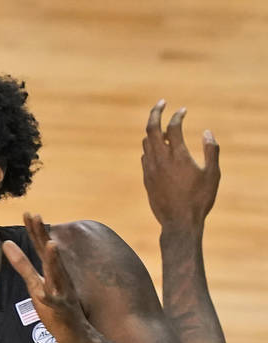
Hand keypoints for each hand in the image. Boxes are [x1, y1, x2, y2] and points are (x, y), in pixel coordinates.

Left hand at [3, 213, 94, 342]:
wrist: (76, 334)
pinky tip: (43, 293)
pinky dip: (50, 297)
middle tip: (35, 215)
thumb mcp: (35, 283)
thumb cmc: (54, 307)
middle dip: (42, 235)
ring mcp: (61, 292)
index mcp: (51, 271)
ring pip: (57, 274)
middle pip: (49, 254)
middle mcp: (58, 277)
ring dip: (53, 260)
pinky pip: (54, 304)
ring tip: (50, 244)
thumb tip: (6, 244)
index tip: (29, 213)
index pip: (42, 247)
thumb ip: (22, 264)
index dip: (36, 230)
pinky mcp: (60, 310)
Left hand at [141, 99, 219, 234]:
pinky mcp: (146, 179)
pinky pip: (145, 157)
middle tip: (161, 103)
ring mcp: (150, 170)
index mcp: (178, 156)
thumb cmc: (200, 199)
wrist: (179, 223)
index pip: (173, 128)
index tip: (183, 110)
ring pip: (145, 143)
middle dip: (155, 113)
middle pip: (151, 129)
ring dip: (152, 131)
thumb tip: (207, 132)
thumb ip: (212, 150)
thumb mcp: (213, 174)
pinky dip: (150, 147)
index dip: (177, 116)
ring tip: (161, 126)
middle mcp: (160, 160)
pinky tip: (157, 148)